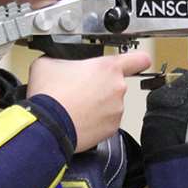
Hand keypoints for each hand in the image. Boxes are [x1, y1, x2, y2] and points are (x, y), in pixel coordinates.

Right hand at [29, 50, 150, 151]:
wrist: (47, 125)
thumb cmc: (50, 94)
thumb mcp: (48, 62)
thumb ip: (63, 59)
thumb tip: (60, 63)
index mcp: (108, 68)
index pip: (139, 59)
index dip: (137, 60)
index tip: (136, 63)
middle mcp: (118, 88)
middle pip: (115, 84)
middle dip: (100, 86)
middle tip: (80, 89)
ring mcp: (116, 110)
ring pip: (110, 104)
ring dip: (97, 104)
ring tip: (76, 106)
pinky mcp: (111, 129)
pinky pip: (105, 121)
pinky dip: (95, 121)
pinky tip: (78, 118)